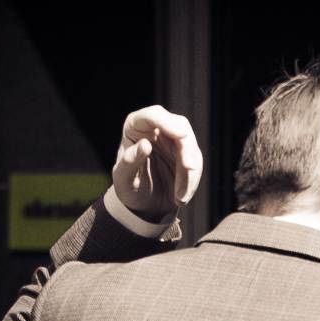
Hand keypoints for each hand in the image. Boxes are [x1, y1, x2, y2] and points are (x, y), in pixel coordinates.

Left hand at [112, 106, 203, 221]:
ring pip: (191, 146)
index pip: (154, 115)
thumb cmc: (129, 188)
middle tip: (189, 169)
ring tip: (179, 199)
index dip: (167, 122)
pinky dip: (192, 181)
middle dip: (187, 149)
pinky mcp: (185, 153)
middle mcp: (156, 128)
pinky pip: (196, 163)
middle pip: (180, 126)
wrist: (143, 205)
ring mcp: (172, 140)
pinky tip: (181, 198)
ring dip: (190, 173)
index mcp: (136, 126)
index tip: (181, 135)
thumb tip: (145, 144)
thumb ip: (130, 161)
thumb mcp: (124, 179)